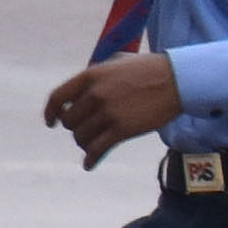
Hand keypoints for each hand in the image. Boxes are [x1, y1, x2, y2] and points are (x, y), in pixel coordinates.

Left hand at [41, 52, 182, 167]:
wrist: (177, 80)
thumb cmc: (149, 69)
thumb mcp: (117, 63)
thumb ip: (96, 76)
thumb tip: (81, 91)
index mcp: (90, 76)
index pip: (58, 97)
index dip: (51, 113)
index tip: (52, 122)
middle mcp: (95, 94)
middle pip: (70, 121)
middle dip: (76, 128)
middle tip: (86, 130)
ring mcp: (108, 113)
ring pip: (81, 137)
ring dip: (84, 143)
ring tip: (93, 145)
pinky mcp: (122, 130)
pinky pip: (97, 149)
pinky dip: (90, 159)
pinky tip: (89, 164)